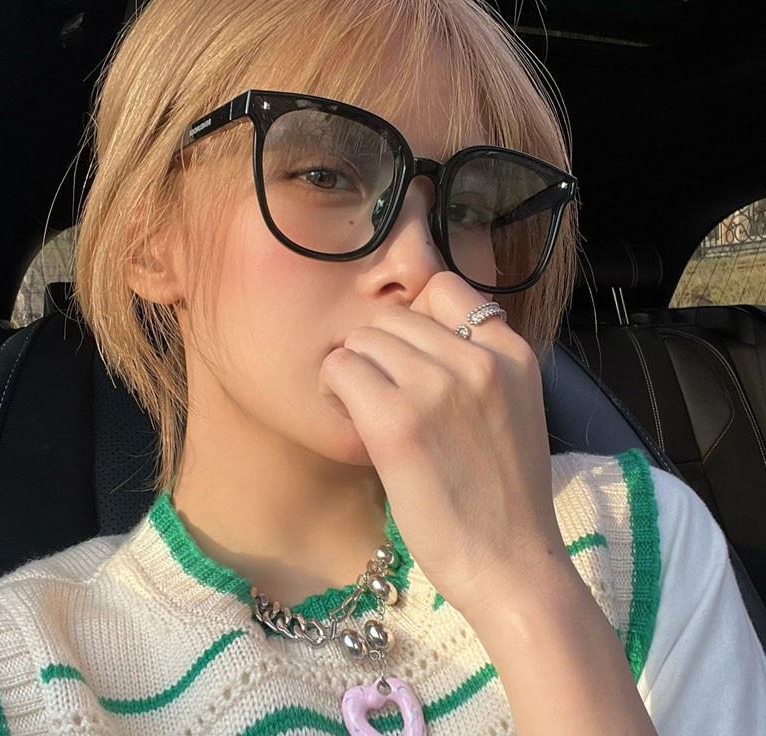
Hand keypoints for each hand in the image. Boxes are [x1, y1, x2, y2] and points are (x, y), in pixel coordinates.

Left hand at [319, 271, 567, 613]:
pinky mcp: (398, 423)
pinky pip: (341, 370)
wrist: (513, 564)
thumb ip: (477, 362)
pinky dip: (337, 392)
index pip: (442, 288)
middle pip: (392, 315)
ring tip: (368, 411)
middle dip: (379, 351)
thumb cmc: (505, 494)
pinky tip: (354, 423)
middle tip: (382, 393)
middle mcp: (477, 360)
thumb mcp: (514, 407)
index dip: (416, 321)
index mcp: (512, 352)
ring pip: (362, 339)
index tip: (411, 360)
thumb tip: (413, 332)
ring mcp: (438, 388)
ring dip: (355, 371)